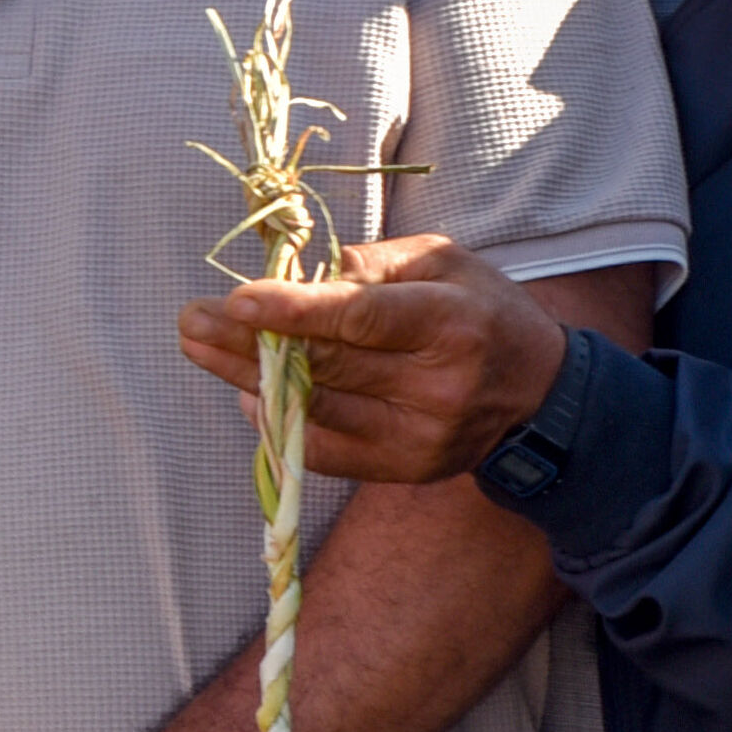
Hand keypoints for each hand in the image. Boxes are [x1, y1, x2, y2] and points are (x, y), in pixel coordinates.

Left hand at [178, 234, 574, 483]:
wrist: (540, 397)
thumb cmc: (482, 311)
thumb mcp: (446, 261)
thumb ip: (376, 261)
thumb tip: (304, 273)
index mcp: (451, 322)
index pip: (361, 319)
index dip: (294, 311)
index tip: (236, 297)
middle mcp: (437, 386)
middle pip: (327, 365)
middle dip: (248, 342)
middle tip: (190, 320)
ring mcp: (420, 436)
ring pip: (317, 407)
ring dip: (247, 377)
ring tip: (199, 346)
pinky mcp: (404, 469)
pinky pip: (325, 449)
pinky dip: (278, 421)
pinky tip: (244, 392)